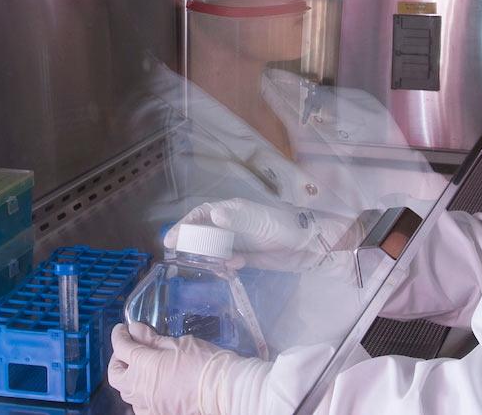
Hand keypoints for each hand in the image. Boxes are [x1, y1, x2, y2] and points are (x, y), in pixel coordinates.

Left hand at [108, 321, 229, 414]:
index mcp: (144, 365)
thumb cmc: (205, 363)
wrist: (223, 391)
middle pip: (115, 374)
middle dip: (117, 359)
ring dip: (128, 378)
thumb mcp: (179, 344)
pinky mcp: (158, 414)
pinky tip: (149, 389)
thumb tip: (135, 330)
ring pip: (125, 393)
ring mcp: (148, 405)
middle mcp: (140, 387)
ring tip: (139, 369)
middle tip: (128, 349)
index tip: (122, 330)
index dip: (119, 336)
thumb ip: (153, 339)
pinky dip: (139, 397)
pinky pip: (139, 407)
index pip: (121, 347)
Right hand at [168, 199, 353, 271]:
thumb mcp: (260, 220)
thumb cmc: (285, 226)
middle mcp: (232, 225)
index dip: (184, 225)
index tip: (170, 240)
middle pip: (203, 233)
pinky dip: (225, 266)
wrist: (310, 245)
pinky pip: (228, 261)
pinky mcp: (248, 257)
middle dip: (192, 244)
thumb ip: (238, 219)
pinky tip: (231, 270)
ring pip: (213, 249)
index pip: (201, 215)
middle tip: (181, 258)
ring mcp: (239, 241)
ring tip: (207, 267)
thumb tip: (214, 216)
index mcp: (232, 211)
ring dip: (208, 258)